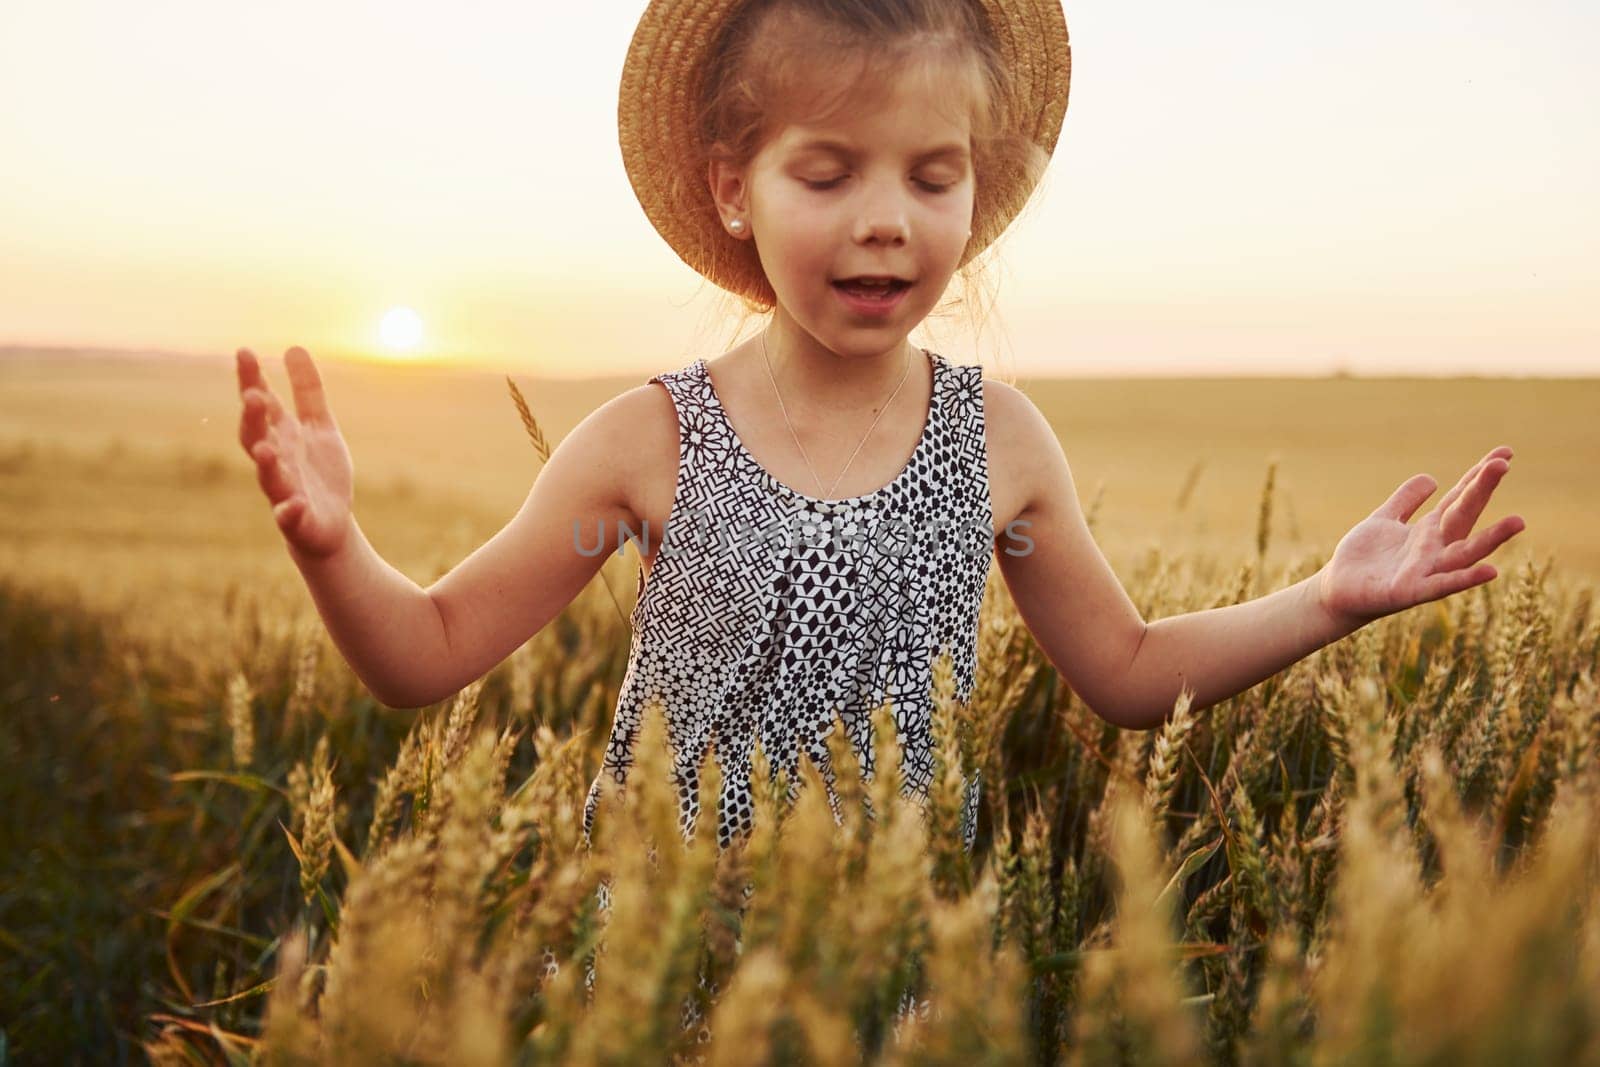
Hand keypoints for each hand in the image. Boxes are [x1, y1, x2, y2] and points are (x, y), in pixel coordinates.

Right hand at [236, 346, 354, 558]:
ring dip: (265, 462)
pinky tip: (293, 505)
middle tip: (253, 396)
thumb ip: (307, 391)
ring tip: (264, 449)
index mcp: (280, 435)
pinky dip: (288, 511)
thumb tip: (294, 347)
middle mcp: (275, 460)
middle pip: (256, 435)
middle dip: (253, 418)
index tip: (244, 351)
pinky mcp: (296, 519)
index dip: (251, 379)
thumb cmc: (318, 472)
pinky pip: (288, 516)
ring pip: (267, 475)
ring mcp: (283, 490)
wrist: (330, 525)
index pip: (261, 403)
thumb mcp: (319, 426)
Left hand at [1318, 446, 1525, 628]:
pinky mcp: (1411, 591)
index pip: (1460, 498)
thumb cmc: (1364, 558)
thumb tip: (1432, 478)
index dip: (1479, 476)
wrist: (1337, 591)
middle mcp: (1435, 548)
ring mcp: (1427, 570)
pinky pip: (1443, 584)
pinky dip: (1465, 579)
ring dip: (1491, 538)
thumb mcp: (1384, 519)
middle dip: (1481, 490)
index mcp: (1430, 530)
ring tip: (1518, 521)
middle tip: (1503, 464)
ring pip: (1465, 552)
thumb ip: (1406, 500)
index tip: (1505, 452)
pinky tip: (1490, 571)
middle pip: (1463, 514)